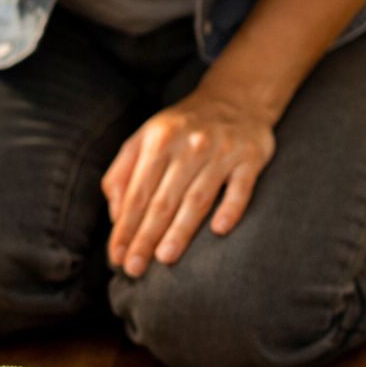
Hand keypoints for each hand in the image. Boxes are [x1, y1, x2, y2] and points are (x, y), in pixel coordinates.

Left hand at [102, 84, 276, 276]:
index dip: (125, 227)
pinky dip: (231, 207)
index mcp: (158, 141)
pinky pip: (240, 187)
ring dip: (180, 229)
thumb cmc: (181, 129)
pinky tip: (219, 230)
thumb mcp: (145, 139)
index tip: (116, 256)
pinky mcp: (250, 157)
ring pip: (197, 197)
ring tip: (165, 258)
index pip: (137, 193)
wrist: (236, 97)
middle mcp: (188, 145)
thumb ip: (123, 173)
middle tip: (134, 269)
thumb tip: (115, 216)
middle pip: (163, 199)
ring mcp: (221, 151)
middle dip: (146, 237)